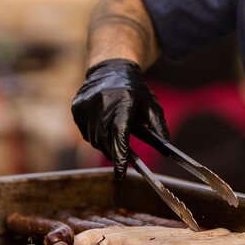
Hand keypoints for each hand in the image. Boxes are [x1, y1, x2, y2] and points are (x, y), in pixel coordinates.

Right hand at [71, 58, 168, 176]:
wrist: (111, 70)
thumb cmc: (135, 91)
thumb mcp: (151, 106)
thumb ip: (159, 128)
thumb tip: (167, 148)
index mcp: (124, 103)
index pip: (119, 134)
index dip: (120, 156)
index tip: (121, 173)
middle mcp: (103, 104)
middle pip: (105, 141)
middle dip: (114, 153)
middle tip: (121, 160)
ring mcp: (87, 106)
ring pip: (94, 139)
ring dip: (104, 144)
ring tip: (113, 138)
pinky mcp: (77, 108)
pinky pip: (85, 131)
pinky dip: (94, 136)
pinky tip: (102, 127)